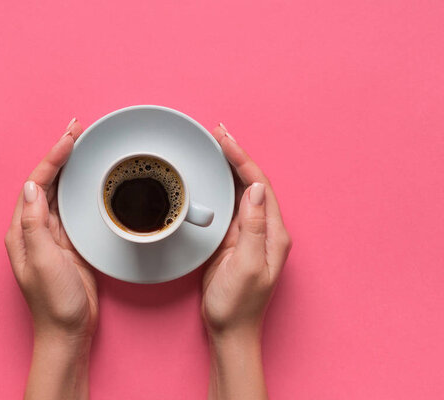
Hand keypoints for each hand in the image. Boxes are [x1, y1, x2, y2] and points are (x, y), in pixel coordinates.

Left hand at [4, 118, 96, 398]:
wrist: (69, 330)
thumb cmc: (55, 302)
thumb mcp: (44, 261)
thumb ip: (36, 224)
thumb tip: (32, 186)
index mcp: (23, 230)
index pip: (36, 183)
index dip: (53, 158)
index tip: (70, 138)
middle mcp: (36, 227)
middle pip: (47, 181)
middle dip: (61, 154)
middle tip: (77, 128)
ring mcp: (54, 234)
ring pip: (61, 191)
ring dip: (71, 167)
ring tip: (83, 143)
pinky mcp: (71, 242)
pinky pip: (74, 207)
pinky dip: (81, 187)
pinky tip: (90, 177)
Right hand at [202, 123, 291, 399]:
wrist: (229, 329)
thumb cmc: (238, 304)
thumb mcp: (247, 265)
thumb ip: (252, 227)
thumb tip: (253, 189)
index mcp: (272, 232)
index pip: (258, 185)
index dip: (242, 159)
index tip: (224, 140)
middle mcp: (264, 228)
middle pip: (251, 182)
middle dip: (236, 155)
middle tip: (217, 132)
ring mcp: (248, 233)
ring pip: (240, 190)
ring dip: (228, 167)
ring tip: (214, 145)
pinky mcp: (232, 240)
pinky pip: (228, 205)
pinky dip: (219, 185)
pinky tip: (210, 175)